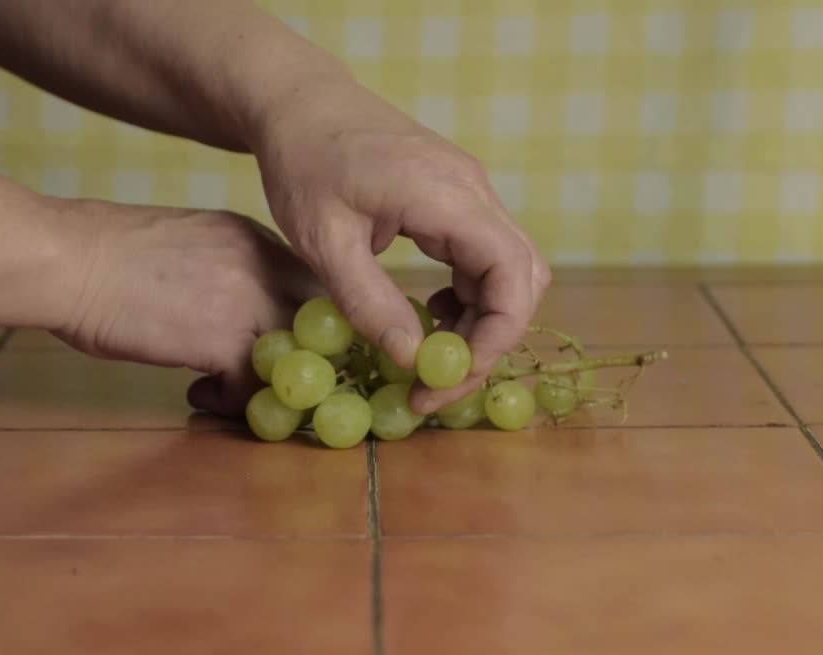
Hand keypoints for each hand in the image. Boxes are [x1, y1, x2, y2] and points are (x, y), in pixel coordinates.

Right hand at [53, 201, 321, 416]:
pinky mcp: (225, 340)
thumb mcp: (190, 246)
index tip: (289, 349)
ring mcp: (249, 302)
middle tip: (278, 380)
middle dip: (309, 357)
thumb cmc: (107, 253)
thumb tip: (233, 313)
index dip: (306, 323)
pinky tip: (199, 394)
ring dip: (270, 385)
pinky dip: (234, 403)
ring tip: (232, 392)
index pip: (311, 284)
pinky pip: (255, 388)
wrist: (72, 260)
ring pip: (298, 360)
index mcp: (254, 238)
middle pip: (323, 322)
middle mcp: (263, 265)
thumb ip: (226, 273)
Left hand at [252, 81, 550, 413]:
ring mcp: (469, 191)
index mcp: (446, 194)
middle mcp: (473, 190)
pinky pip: (486, 255)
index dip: (496, 336)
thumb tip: (412, 359)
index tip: (448, 378)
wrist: (299, 102)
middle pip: (523, 276)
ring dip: (481, 320)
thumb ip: (369, 302)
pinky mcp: (457, 198)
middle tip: (440, 383)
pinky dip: (471, 295)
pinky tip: (431, 314)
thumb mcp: (324, 242)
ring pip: (510, 268)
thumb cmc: (303, 163)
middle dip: (491, 339)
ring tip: (430, 356)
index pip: (512, 273)